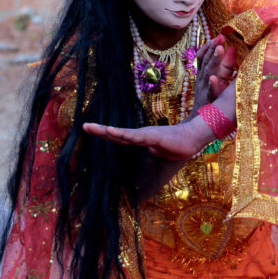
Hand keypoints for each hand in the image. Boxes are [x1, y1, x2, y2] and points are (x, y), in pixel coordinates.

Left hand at [83, 117, 212, 161]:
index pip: (119, 137)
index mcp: (140, 138)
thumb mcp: (160, 152)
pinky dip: (120, 134)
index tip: (92, 130)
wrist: (193, 139)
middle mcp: (139, 134)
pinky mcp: (151, 136)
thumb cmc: (177, 145)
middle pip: (116, 133)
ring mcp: (144, 134)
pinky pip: (133, 136)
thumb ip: (152, 151)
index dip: (105, 134)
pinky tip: (110, 131)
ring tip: (90, 127)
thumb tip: (149, 152)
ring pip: (120, 133)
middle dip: (99, 130)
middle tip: (84, 126)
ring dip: (104, 131)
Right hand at [192, 35, 236, 112]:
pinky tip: (214, 78)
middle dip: (213, 48)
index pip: (204, 56)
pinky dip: (212, 85)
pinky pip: (210, 92)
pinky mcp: (208, 100)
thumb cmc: (211, 100)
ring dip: (213, 60)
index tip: (219, 36)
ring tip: (219, 49)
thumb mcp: (217, 80)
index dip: (210, 45)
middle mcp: (202, 79)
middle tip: (220, 37)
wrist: (199, 122)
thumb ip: (224, 65)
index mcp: (203, 74)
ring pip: (208, 72)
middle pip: (206, 60)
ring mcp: (204, 89)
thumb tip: (232, 48)